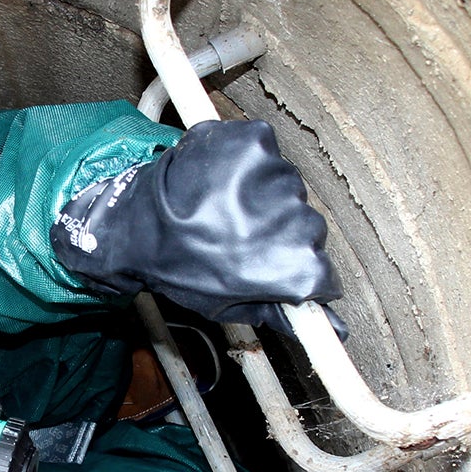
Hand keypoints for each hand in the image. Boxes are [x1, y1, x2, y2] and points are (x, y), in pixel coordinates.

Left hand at [51, 118, 339, 324]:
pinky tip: (220, 181)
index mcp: (295, 266)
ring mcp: (275, 174)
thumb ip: (284, 315)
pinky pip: (265, 152)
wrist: (134, 224)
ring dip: (262, 197)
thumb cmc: (179, 268)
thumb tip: (336, 330)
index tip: (272, 266)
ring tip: (224, 208)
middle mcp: (296, 218)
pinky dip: (246, 163)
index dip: (296, 271)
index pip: (325, 273)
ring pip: (286, 188)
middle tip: (236, 236)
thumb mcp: (231, 305)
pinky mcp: (254, 141)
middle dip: (279, 234)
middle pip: (307, 228)